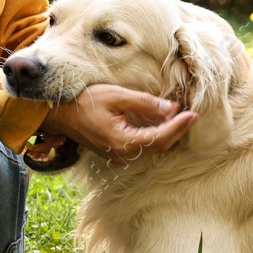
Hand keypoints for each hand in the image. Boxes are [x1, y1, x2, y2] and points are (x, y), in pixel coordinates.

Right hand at [40, 84, 196, 163]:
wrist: (59, 115)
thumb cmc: (84, 102)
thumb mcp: (117, 96)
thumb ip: (145, 103)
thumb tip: (170, 109)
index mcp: (123, 142)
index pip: (160, 137)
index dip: (179, 126)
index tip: (193, 114)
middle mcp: (122, 154)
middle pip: (159, 146)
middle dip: (177, 130)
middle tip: (191, 115)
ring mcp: (118, 156)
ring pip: (152, 148)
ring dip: (167, 133)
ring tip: (180, 117)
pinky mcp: (116, 152)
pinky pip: (142, 147)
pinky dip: (155, 136)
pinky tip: (162, 122)